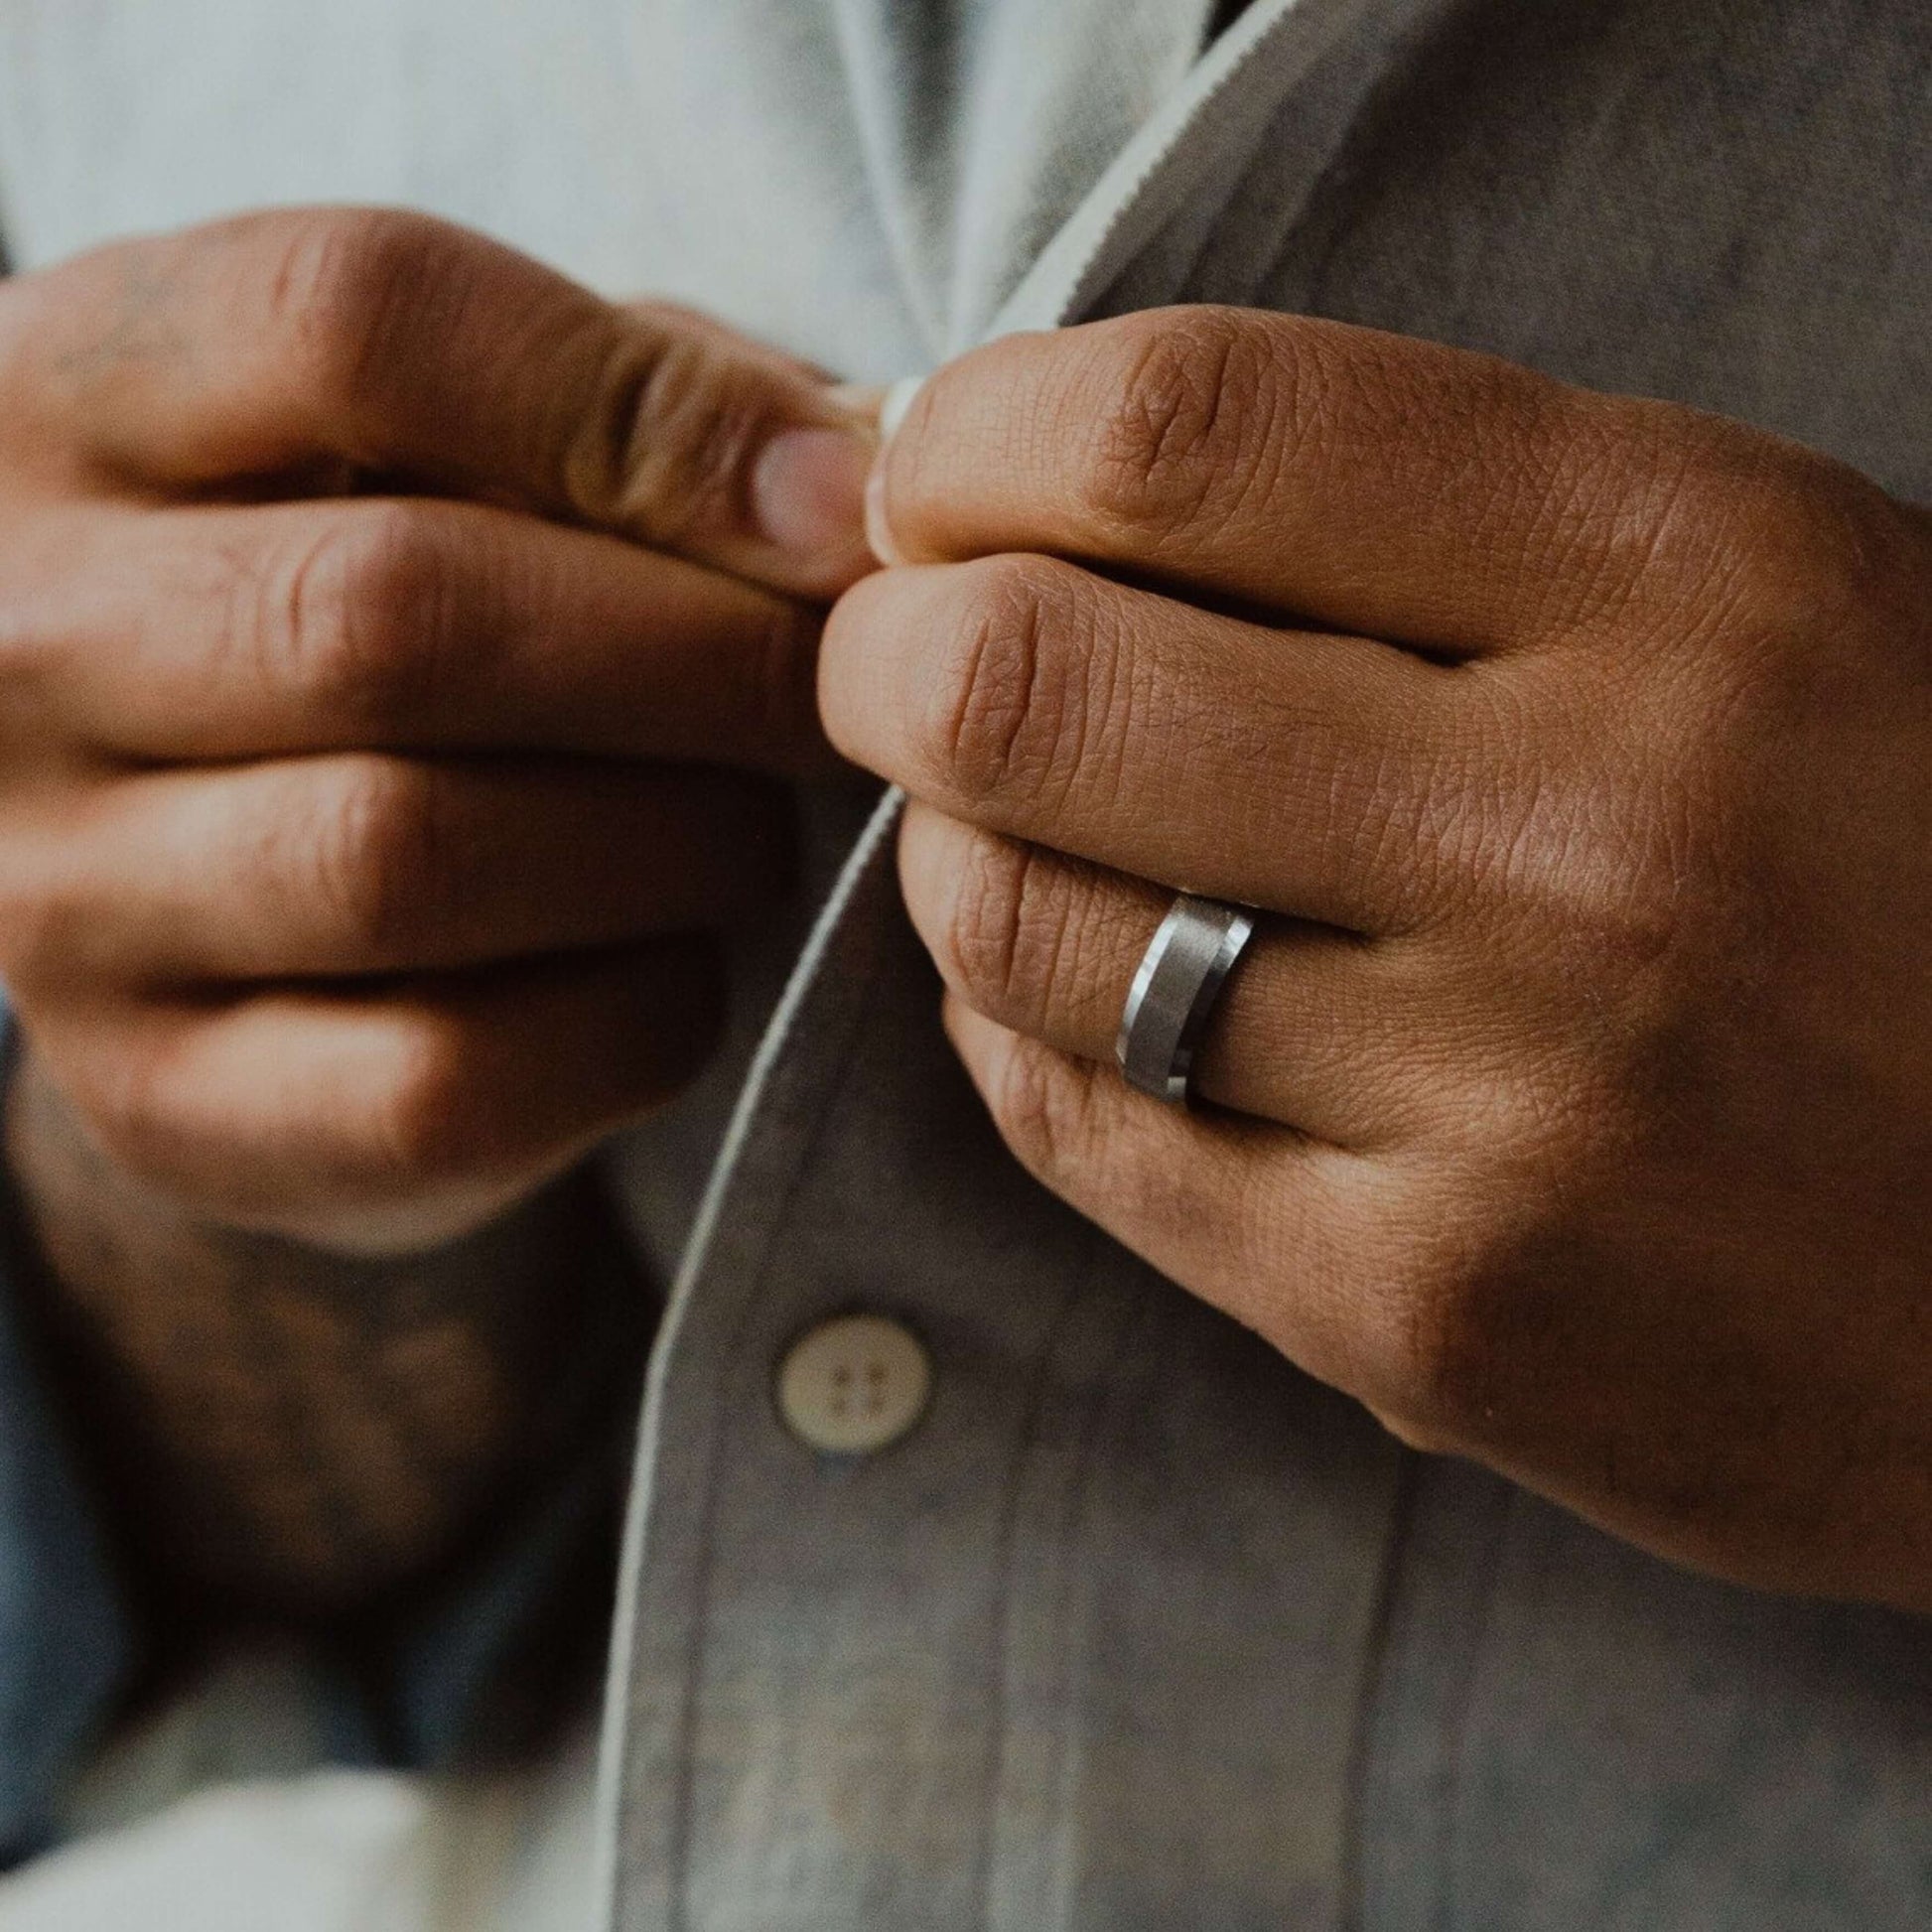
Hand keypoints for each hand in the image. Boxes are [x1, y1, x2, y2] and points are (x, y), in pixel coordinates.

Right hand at [0, 206, 875, 1254]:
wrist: (229, 889)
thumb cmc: (399, 604)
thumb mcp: (475, 445)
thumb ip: (641, 406)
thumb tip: (856, 472)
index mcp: (80, 398)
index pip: (357, 318)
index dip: (647, 406)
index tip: (838, 508)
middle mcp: (15, 642)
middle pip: (400, 612)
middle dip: (700, 659)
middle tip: (838, 693)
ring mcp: (60, 896)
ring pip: (417, 856)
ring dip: (677, 842)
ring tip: (753, 822)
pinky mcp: (164, 1101)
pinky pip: (450, 1077)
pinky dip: (637, 1014)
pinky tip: (674, 956)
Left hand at [823, 307, 1931, 1607]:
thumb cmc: (1913, 883)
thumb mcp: (1767, 612)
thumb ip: (1436, 533)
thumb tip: (1039, 501)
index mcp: (1703, 577)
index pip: (1189, 430)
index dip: (983, 440)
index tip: (940, 481)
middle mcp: (1596, 834)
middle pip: (1029, 682)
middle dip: (892, 653)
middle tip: (904, 657)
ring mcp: (1509, 1104)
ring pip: (1015, 925)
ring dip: (952, 850)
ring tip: (1010, 831)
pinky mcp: (1428, 1316)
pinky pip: (1079, 1127)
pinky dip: (1015, 1029)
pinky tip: (1069, 991)